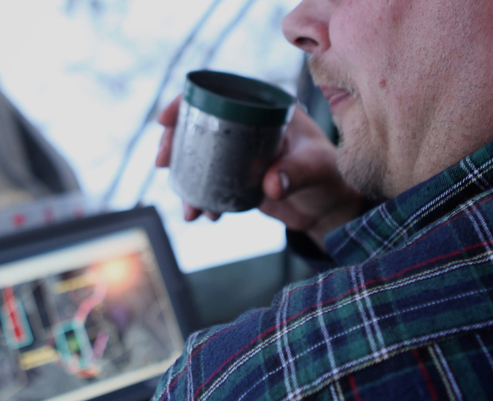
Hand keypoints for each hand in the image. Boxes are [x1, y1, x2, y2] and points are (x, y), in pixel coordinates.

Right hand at [156, 96, 361, 247]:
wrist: (329, 207)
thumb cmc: (329, 176)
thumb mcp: (316, 168)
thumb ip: (295, 173)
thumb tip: (270, 185)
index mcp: (264, 108)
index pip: (219, 95)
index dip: (186, 102)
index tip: (165, 119)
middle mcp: (248, 126)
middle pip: (198, 125)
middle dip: (173, 143)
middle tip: (163, 162)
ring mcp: (239, 152)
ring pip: (199, 155)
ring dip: (184, 177)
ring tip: (188, 205)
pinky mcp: (236, 177)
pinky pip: (209, 182)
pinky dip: (200, 198)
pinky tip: (201, 214)